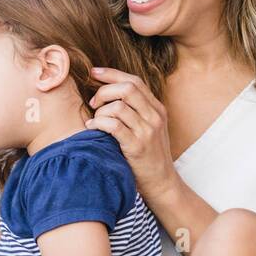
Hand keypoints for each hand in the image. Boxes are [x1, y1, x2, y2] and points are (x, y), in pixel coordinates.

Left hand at [86, 68, 176, 198]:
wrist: (162, 182)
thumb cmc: (150, 156)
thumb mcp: (150, 128)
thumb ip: (137, 111)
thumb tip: (110, 93)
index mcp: (157, 109)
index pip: (134, 81)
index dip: (112, 74)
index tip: (94, 72)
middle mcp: (154, 117)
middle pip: (127, 89)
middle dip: (104, 90)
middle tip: (94, 102)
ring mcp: (147, 131)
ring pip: (118, 106)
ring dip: (101, 110)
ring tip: (95, 120)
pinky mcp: (137, 146)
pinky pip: (113, 125)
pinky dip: (99, 123)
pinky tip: (93, 127)